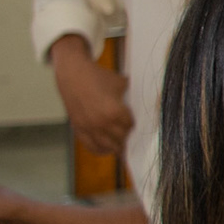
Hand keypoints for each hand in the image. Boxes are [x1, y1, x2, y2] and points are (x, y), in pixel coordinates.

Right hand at [49, 36, 131, 155]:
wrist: (72, 73)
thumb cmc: (99, 77)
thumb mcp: (121, 83)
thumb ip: (132, 95)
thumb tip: (150, 99)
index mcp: (114, 111)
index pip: (131, 127)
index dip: (133, 124)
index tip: (135, 123)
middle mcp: (101, 122)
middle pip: (121, 139)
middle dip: (126, 136)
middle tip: (130, 135)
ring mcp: (88, 127)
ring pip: (108, 146)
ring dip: (116, 146)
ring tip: (121, 144)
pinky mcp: (78, 129)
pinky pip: (91, 147)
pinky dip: (101, 150)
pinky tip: (107, 149)